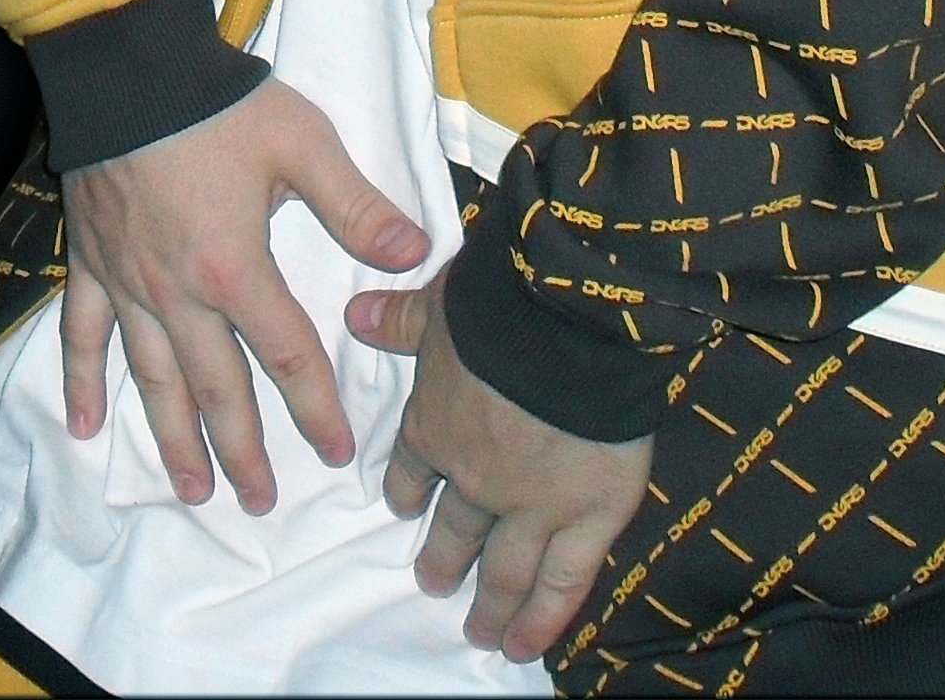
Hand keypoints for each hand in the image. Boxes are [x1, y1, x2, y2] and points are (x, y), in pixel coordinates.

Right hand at [61, 78, 427, 515]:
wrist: (130, 68)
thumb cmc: (220, 104)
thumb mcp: (303, 145)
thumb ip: (357, 206)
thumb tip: (413, 254)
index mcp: (234, 269)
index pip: (285, 353)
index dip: (314, 406)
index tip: (335, 451)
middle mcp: (177, 292)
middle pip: (215, 387)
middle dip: (241, 449)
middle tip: (258, 502)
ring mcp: (129, 282)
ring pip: (152, 377)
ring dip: (173, 435)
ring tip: (192, 487)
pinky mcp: (92, 262)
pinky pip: (84, 334)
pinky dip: (83, 380)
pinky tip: (86, 423)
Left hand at [347, 273, 652, 664]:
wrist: (566, 317)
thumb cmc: (499, 300)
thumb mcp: (440, 303)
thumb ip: (401, 319)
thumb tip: (357, 314)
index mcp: (437, 425)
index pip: (413, 470)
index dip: (409, 491)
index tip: (406, 509)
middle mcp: (475, 478)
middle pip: (455, 529)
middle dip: (443, 558)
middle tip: (433, 582)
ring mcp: (530, 506)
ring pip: (505, 569)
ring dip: (489, 604)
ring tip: (481, 630)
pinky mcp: (587, 517)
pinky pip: (562, 581)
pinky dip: (543, 618)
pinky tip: (527, 644)